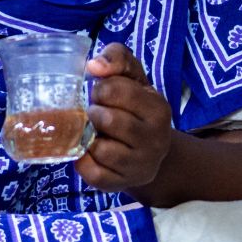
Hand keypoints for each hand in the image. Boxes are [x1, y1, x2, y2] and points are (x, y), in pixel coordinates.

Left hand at [77, 44, 173, 195]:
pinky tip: (90, 152)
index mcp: (158, 108)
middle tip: (95, 114)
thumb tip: (94, 65)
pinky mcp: (120, 183)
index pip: (115, 90)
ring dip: (88, 138)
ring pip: (99, 149)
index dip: (100, 89)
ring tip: (95, 133)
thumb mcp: (132, 77)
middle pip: (107, 120)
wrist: (147, 150)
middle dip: (93, 114)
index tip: (101, 94)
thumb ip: (117, 58)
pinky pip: (91, 173)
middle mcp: (155, 139)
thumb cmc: (133, 106)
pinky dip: (82, 162)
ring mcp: (140, 164)